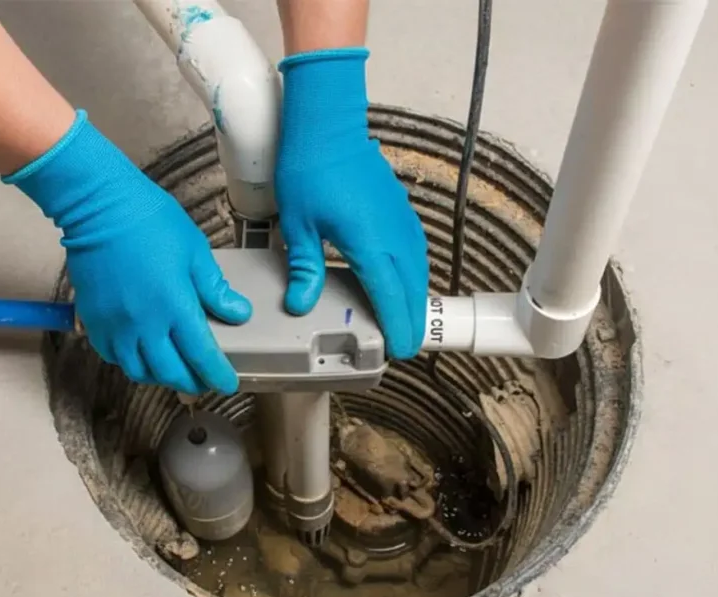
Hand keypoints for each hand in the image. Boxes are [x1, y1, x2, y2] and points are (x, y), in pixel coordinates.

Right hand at [5, 111, 250, 393]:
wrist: (98, 207)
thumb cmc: (150, 221)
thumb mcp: (194, 251)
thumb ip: (214, 288)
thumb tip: (238, 314)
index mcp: (175, 306)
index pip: (201, 356)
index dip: (217, 375)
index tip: (227, 384)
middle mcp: (144, 324)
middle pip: (170, 372)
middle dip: (191, 382)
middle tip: (203, 381)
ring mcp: (115, 326)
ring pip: (139, 371)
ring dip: (160, 377)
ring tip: (174, 369)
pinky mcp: (94, 321)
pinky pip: (113, 356)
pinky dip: (131, 362)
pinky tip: (143, 353)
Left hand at [274, 47, 427, 359]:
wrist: (328, 126)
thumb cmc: (311, 169)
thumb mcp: (299, 225)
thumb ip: (305, 269)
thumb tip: (299, 303)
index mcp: (370, 245)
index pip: (391, 297)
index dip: (397, 326)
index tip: (399, 349)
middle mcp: (393, 235)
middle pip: (412, 288)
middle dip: (411, 320)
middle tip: (406, 345)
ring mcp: (401, 221)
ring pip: (418, 269)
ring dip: (415, 296)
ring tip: (407, 319)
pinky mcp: (400, 209)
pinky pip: (415, 250)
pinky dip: (414, 272)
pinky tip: (404, 280)